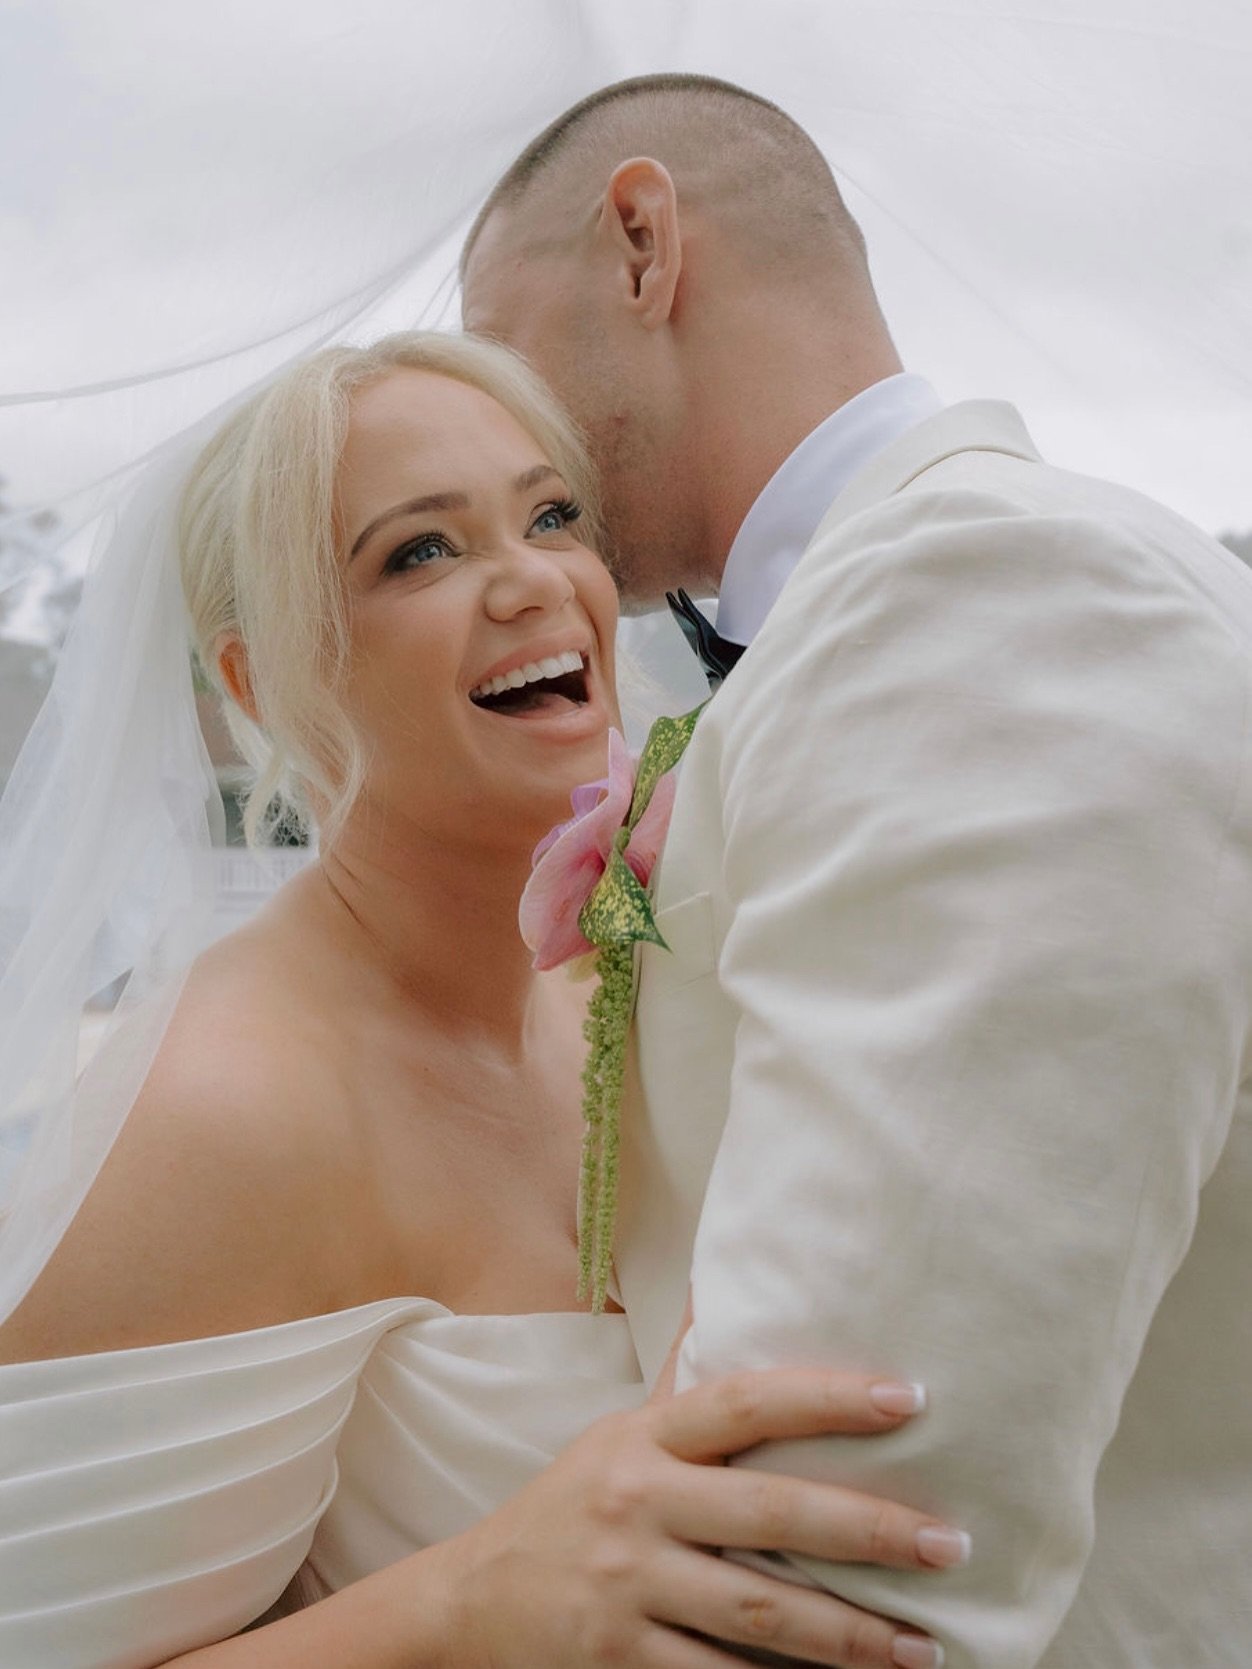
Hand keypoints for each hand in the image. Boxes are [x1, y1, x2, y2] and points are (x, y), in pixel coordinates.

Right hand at [436, 1368, 963, 1668]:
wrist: (470, 1602)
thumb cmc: (569, 1507)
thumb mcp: (616, 1434)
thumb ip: (680, 1384)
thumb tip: (721, 1293)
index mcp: (644, 1438)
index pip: (744, 1400)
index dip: (828, 1395)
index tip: (910, 1398)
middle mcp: (636, 1502)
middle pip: (768, 1512)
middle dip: (867, 1530)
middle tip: (948, 1544)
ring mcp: (626, 1584)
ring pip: (756, 1610)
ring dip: (849, 1634)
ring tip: (923, 1645)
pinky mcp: (617, 1658)